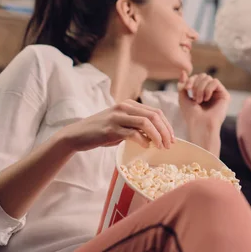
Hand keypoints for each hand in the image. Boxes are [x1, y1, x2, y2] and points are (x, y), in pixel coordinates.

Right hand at [58, 99, 174, 151]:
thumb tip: (157, 136)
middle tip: (169, 145)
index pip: (156, 112)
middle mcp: (124, 107)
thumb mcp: (122, 125)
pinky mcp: (110, 129)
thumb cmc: (102, 132)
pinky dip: (142, 140)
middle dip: (165, 131)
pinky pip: (132, 133)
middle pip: (154, 116)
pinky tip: (146, 147)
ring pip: (145, 123)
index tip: (172, 138)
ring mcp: (117, 117)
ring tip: (161, 147)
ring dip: (157, 136)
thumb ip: (138, 127)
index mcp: (129, 104)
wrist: (77, 135)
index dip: (167, 125)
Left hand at [177, 71, 229, 129]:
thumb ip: (183, 84)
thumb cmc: (191, 115)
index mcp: (202, 92)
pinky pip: (215, 82)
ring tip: (199, 100)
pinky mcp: (225, 95)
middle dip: (196, 84)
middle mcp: (211, 92)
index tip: (186, 88)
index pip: (197, 77)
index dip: (191, 79)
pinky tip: (206, 99)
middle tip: (194, 96)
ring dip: (201, 88)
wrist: (200, 125)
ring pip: (209, 78)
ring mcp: (218, 94)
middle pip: (203, 76)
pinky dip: (208, 89)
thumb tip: (183, 71)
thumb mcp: (183, 98)